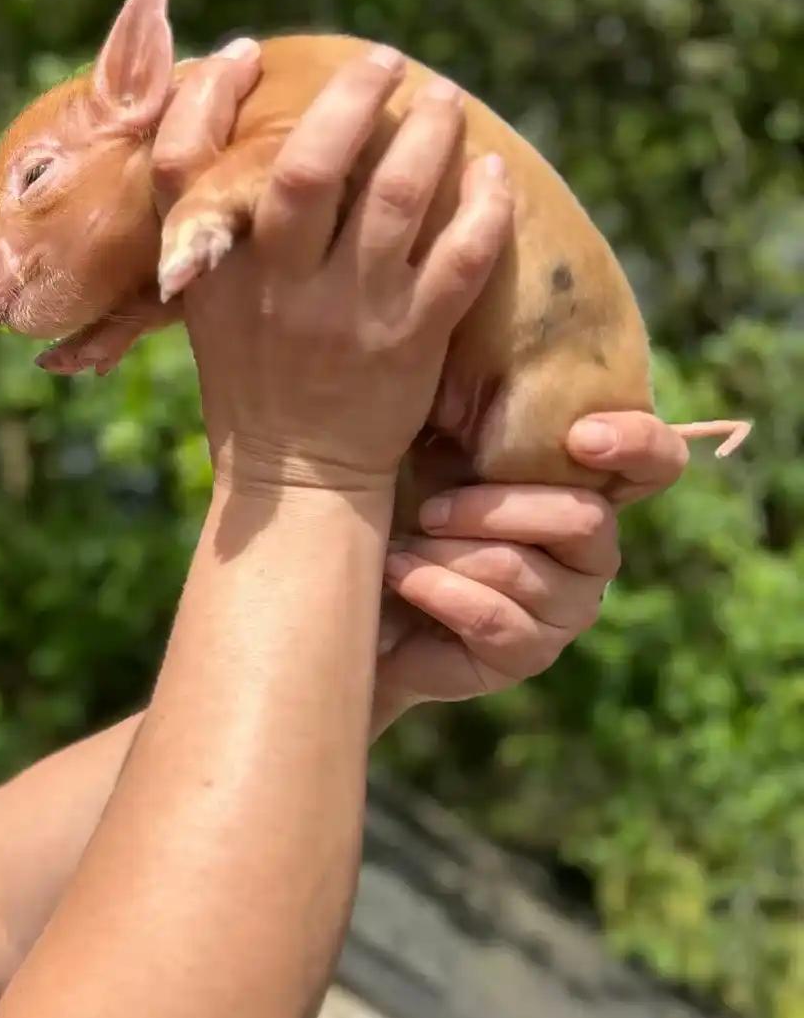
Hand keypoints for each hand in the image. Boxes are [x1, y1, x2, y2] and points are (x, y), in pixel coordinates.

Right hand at [173, 49, 515, 494]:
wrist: (296, 476)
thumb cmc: (252, 380)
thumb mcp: (211, 308)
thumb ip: (220, 234)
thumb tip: (245, 134)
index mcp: (214, 275)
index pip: (187, 167)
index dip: (209, 98)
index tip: (246, 53)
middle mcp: (279, 288)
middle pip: (310, 167)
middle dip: (353, 98)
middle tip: (385, 60)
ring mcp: (348, 314)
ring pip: (399, 196)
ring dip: (429, 132)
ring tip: (443, 99)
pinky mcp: (410, 340)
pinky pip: (462, 255)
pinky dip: (485, 204)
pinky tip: (493, 173)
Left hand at [374, 412, 691, 711]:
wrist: (361, 603)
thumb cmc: (400, 512)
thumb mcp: (432, 450)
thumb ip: (468, 411)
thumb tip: (472, 362)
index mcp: (584, 490)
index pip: (656, 462)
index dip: (637, 444)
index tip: (582, 435)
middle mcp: (592, 552)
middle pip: (584, 518)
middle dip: (495, 507)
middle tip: (430, 509)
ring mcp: (566, 609)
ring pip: (522, 568)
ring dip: (448, 553)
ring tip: (402, 548)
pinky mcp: (527, 655)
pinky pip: (494, 618)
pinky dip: (436, 589)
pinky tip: (399, 574)